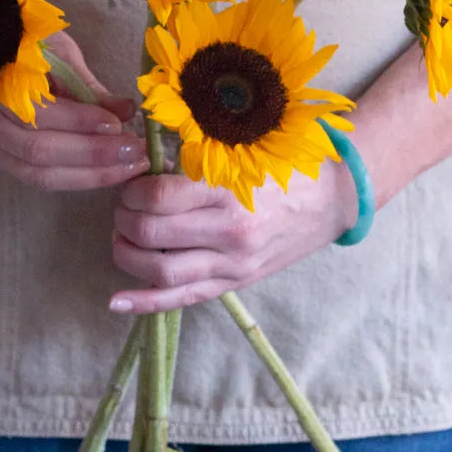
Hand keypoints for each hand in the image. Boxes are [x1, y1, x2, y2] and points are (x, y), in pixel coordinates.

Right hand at [0, 31, 149, 189]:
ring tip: (129, 166)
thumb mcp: (54, 50)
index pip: (37, 114)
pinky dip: (74, 178)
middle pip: (38, 152)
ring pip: (37, 174)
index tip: (119, 123)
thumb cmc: (17, 37)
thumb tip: (128, 111)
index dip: (81, 122)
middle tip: (136, 152)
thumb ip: (88, 86)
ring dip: (89, 175)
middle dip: (93, 155)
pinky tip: (106, 172)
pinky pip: (35, 178)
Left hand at [107, 158, 359, 311]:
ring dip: (126, 255)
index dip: (133, 190)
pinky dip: (144, 303)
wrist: (335, 199)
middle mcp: (230, 232)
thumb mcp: (246, 149)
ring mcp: (233, 264)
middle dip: (124, 219)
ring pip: (160, 273)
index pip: (159, 197)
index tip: (133, 182)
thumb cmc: (287, 165)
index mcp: (231, 191)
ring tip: (121, 237)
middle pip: (152, 235)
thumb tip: (146, 155)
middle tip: (123, 206)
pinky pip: (182, 299)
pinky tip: (116, 301)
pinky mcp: (236, 283)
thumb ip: (199, 154)